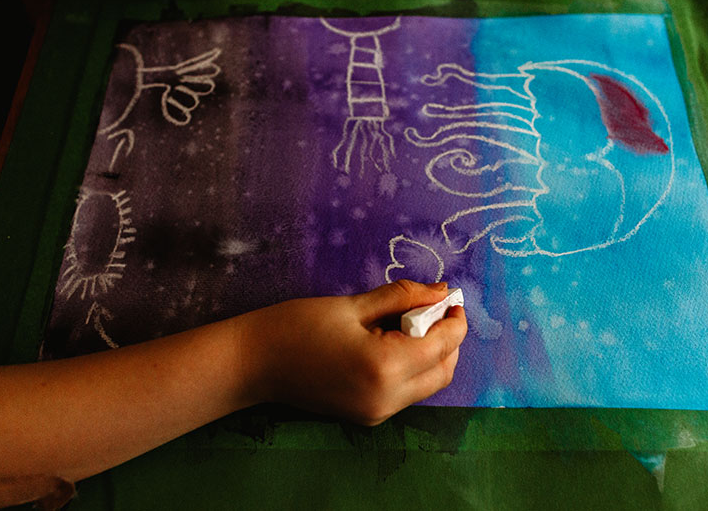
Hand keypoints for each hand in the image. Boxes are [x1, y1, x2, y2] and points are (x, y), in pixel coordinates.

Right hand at [242, 280, 467, 424]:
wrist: (254, 364)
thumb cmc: (297, 326)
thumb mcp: (353, 305)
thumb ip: (402, 297)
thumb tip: (439, 291)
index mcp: (386, 368)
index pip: (443, 345)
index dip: (454, 319)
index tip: (450, 296)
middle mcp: (387, 398)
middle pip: (443, 370)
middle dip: (447, 339)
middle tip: (432, 307)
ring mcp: (377, 412)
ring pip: (428, 384)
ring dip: (431, 353)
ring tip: (408, 322)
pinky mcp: (367, 416)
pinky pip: (407, 392)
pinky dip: (413, 367)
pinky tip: (393, 342)